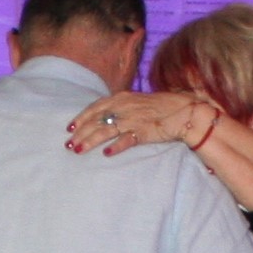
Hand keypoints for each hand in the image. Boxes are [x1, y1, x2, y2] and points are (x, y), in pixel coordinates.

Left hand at [66, 90, 211, 156]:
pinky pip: (127, 139)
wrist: (184, 111)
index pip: (95, 107)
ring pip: (106, 130)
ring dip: (90, 141)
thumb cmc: (160, 107)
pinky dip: (117, 146)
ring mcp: (134, 119)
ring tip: (79, 150)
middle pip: (96, 120)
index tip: (69, 128)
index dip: (80, 118)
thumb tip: (103, 118)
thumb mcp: (136, 102)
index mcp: (121, 98)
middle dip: (80, 132)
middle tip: (69, 144)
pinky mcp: (144, 131)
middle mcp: (124, 107)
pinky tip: (107, 154)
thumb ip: (119, 108)